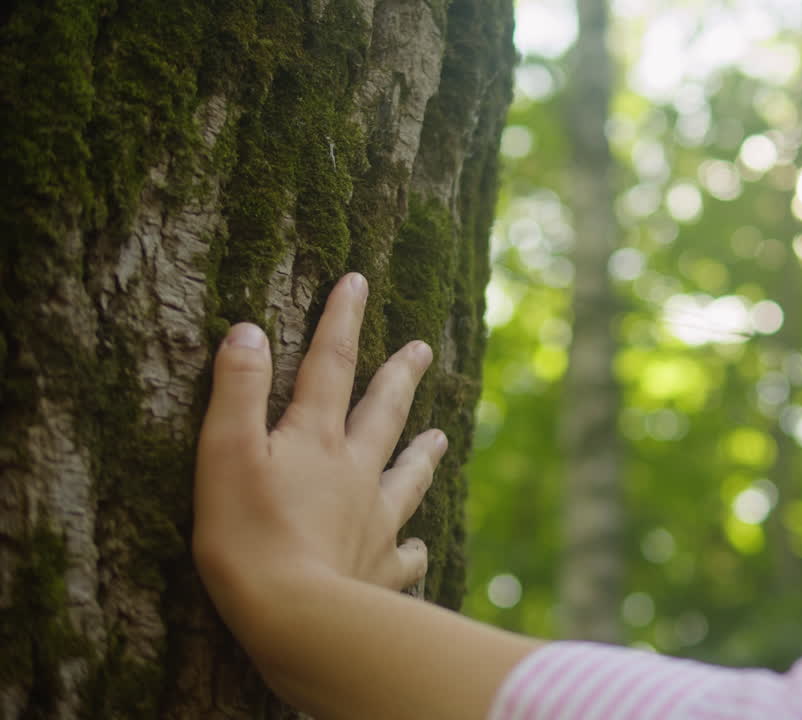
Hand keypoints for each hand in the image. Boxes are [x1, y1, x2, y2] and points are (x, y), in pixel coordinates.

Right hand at [194, 272, 445, 658]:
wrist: (296, 615)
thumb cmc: (247, 535)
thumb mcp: (225, 453)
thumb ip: (237, 390)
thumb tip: (249, 329)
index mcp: (317, 439)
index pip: (330, 363)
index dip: (342, 318)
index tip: (358, 280)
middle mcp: (356, 472)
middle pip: (384, 412)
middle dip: (401, 375)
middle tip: (423, 349)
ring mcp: (376, 520)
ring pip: (407, 477)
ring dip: (423, 453)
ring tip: (442, 436)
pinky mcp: (381, 569)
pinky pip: (405, 555)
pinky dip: (413, 548)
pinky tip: (419, 547)